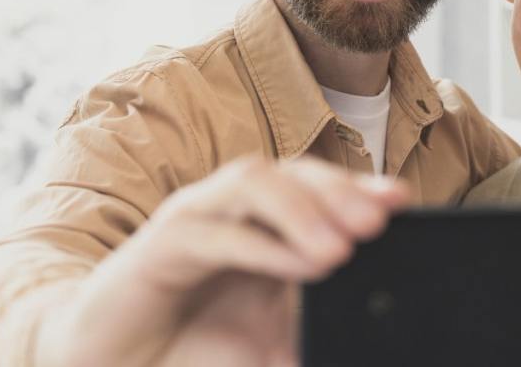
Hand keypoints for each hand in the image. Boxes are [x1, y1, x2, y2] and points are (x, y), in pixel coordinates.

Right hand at [40, 155, 410, 366]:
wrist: (116, 360)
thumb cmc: (195, 340)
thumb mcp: (270, 335)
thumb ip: (313, 325)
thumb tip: (367, 335)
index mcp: (266, 217)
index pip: (320, 185)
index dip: (361, 187)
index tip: (404, 201)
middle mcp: (234, 206)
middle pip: (295, 173)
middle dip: (341, 192)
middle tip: (380, 222)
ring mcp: (198, 216)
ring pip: (255, 185)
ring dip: (304, 211)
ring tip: (343, 248)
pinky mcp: (163, 245)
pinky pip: (218, 234)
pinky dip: (263, 247)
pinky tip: (302, 266)